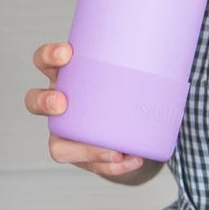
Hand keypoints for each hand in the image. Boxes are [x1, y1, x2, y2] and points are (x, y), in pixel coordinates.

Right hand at [25, 42, 147, 178]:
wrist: (135, 121)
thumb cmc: (127, 87)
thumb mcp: (129, 70)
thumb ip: (143, 58)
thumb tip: (174, 44)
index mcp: (66, 75)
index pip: (44, 61)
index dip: (49, 56)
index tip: (67, 53)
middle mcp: (59, 103)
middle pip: (34, 102)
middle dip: (44, 102)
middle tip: (62, 103)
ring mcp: (68, 132)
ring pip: (57, 146)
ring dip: (81, 150)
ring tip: (112, 150)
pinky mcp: (84, 156)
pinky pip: (94, 165)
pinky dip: (114, 165)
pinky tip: (133, 158)